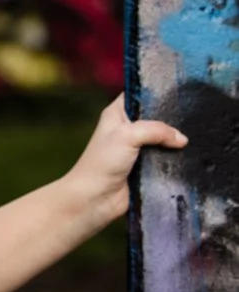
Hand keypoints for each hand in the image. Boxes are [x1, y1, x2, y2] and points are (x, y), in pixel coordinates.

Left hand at [67, 94, 187, 223]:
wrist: (95, 198)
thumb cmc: (103, 162)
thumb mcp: (127, 136)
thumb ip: (156, 130)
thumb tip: (182, 139)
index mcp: (117, 114)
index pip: (140, 95)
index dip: (157, 93)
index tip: (180, 93)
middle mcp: (128, 128)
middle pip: (157, 118)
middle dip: (172, 120)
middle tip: (194, 118)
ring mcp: (138, 148)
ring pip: (164, 140)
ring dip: (175, 142)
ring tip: (196, 138)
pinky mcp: (146, 166)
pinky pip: (166, 158)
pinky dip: (175, 158)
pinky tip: (191, 156)